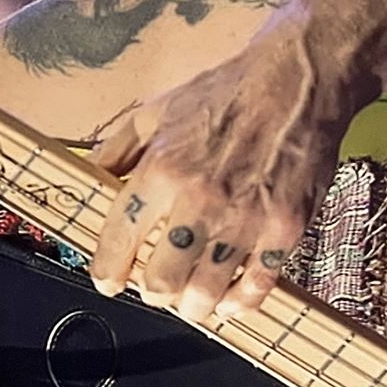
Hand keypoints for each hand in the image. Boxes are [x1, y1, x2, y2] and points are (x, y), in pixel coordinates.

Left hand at [86, 27, 354, 322]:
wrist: (298, 81)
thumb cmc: (226, 94)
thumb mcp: (157, 111)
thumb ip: (117, 149)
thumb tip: (88, 178)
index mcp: (161, 170)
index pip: (119, 241)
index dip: (107, 272)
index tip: (109, 281)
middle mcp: (199, 200)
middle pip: (161, 282)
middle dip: (154, 293)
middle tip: (158, 288)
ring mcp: (244, 218)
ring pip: (205, 293)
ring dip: (194, 305)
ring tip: (192, 300)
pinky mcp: (284, 229)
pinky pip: (255, 288)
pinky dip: (238, 303)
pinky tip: (229, 300)